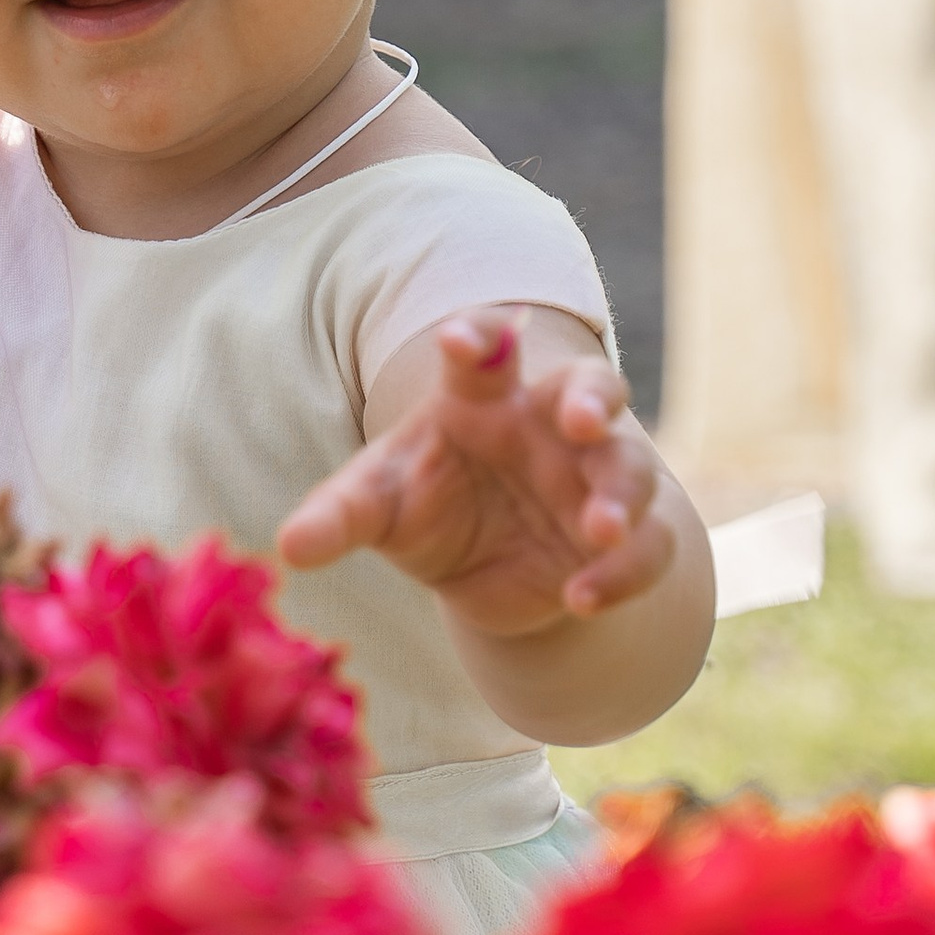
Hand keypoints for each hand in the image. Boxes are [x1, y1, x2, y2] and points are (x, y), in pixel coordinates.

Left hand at [277, 313, 671, 641]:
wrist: (477, 577)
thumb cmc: (424, 509)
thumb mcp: (378, 508)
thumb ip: (340, 518)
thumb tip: (288, 549)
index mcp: (482, 398)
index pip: (488, 350)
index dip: (481, 337)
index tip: (462, 340)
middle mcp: (547, 426)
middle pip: (589, 387)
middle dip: (592, 397)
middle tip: (582, 419)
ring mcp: (590, 481)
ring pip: (630, 465)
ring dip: (622, 493)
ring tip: (600, 528)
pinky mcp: (620, 542)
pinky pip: (646, 547)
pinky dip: (623, 572)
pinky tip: (582, 597)